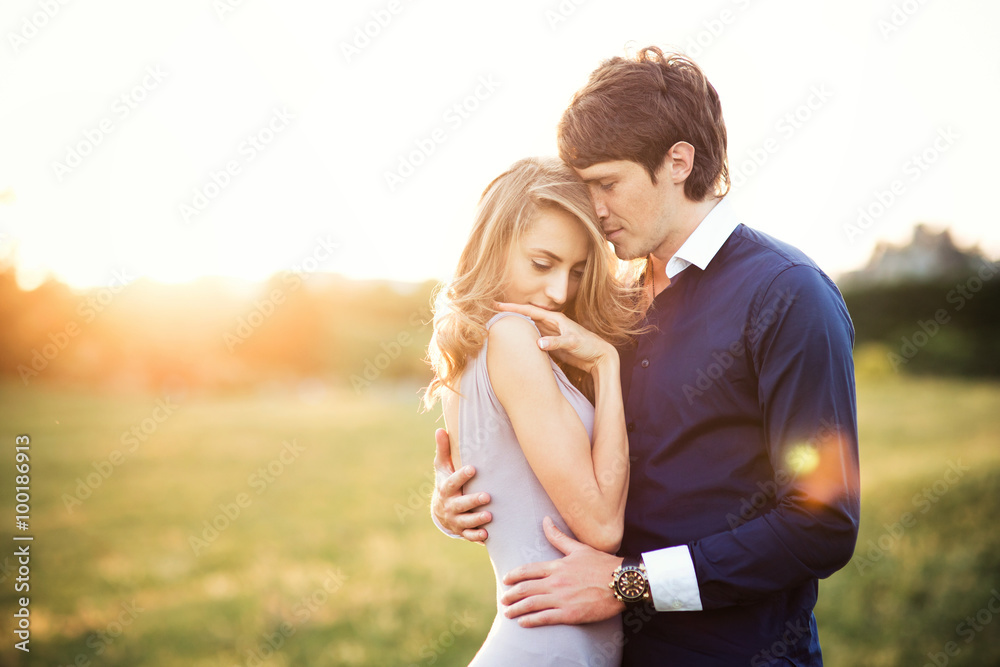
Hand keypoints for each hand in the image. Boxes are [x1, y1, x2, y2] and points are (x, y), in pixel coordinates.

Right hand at [431, 428, 491, 542]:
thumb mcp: (442, 466)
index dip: (461, 476)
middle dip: (473, 501)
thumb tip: (441, 429)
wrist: (441, 510)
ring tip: (490, 516)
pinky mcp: (462, 530)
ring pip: (466, 521)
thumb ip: (444, 449)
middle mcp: (449, 505)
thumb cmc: (446, 481)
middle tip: (487, 496)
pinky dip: (476, 536)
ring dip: (477, 519)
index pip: (452, 482)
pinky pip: (468, 535)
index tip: (473, 468)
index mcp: (445, 488)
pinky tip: (487, 534)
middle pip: (460, 504)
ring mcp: (455, 519)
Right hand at [494, 302, 615, 373]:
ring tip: (499, 324)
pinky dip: (523, 337)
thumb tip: (538, 343)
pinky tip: (515, 340)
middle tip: (491, 311)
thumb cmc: (589, 346)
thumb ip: (556, 343)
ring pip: (529, 327)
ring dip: (515, 325)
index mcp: (555, 318)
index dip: (513, 308)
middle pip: (526, 316)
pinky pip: (533, 338)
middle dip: (510, 313)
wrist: (599, 356)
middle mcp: (551, 324)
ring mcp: (550, 333)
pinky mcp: (551, 343)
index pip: (529, 311)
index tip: (496, 305)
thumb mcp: (572, 343)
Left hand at [501, 516, 623, 625]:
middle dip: (510, 595)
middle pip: (525, 589)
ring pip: (532, 605)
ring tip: (508, 612)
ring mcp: (562, 599)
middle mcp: (556, 582)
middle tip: (503, 598)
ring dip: (517, 609)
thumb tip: (545, 520)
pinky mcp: (570, 614)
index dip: (514, 576)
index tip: (506, 579)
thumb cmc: (602, 564)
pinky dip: (531, 620)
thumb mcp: (579, 548)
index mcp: (557, 566)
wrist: (622, 583)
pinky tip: (523, 623)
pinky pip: (545, 618)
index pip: (528, 571)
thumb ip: (558, 537)